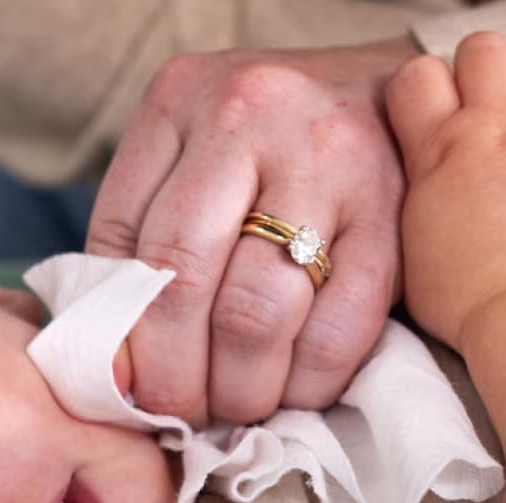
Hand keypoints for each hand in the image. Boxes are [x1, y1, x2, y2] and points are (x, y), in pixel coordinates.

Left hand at [89, 37, 420, 424]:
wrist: (387, 88)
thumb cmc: (264, 144)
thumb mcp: (185, 154)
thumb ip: (139, 239)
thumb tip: (112, 368)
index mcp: (178, 102)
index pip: (121, 240)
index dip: (118, 332)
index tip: (124, 385)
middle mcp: (250, 116)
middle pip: (184, 280)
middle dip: (174, 373)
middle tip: (178, 412)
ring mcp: (328, 160)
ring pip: (257, 311)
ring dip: (239, 386)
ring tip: (233, 407)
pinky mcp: (394, 209)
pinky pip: (340, 326)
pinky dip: (309, 381)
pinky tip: (294, 391)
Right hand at [386, 32, 505, 351]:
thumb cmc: (462, 297)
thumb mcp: (407, 238)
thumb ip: (416, 185)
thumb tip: (419, 166)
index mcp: (440, 147)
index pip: (416, 75)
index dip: (417, 89)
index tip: (422, 115)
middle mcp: (499, 127)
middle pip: (484, 50)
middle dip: (476, 72)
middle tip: (475, 111)